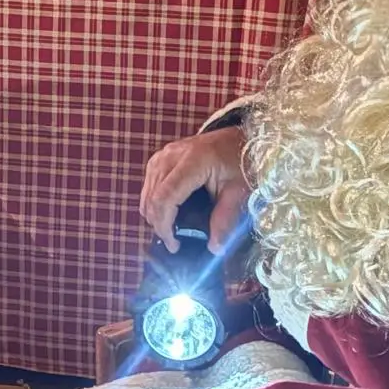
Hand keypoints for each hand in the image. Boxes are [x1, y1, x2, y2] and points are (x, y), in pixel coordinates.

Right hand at [140, 127, 250, 253]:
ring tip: (172, 231)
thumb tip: (214, 249)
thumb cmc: (241, 163)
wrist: (238, 139)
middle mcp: (173, 154)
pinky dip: (154, 204)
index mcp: (194, 160)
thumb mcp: (239, 192)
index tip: (175, 245)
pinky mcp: (160, 158)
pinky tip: (168, 215)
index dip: (164, 225)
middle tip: (175, 243)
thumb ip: (226, 221)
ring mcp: (163, 154)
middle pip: (152, 197)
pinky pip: (148, 186)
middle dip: (159, 225)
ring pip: (147, 193)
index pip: (165, 197)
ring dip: (155, 216)